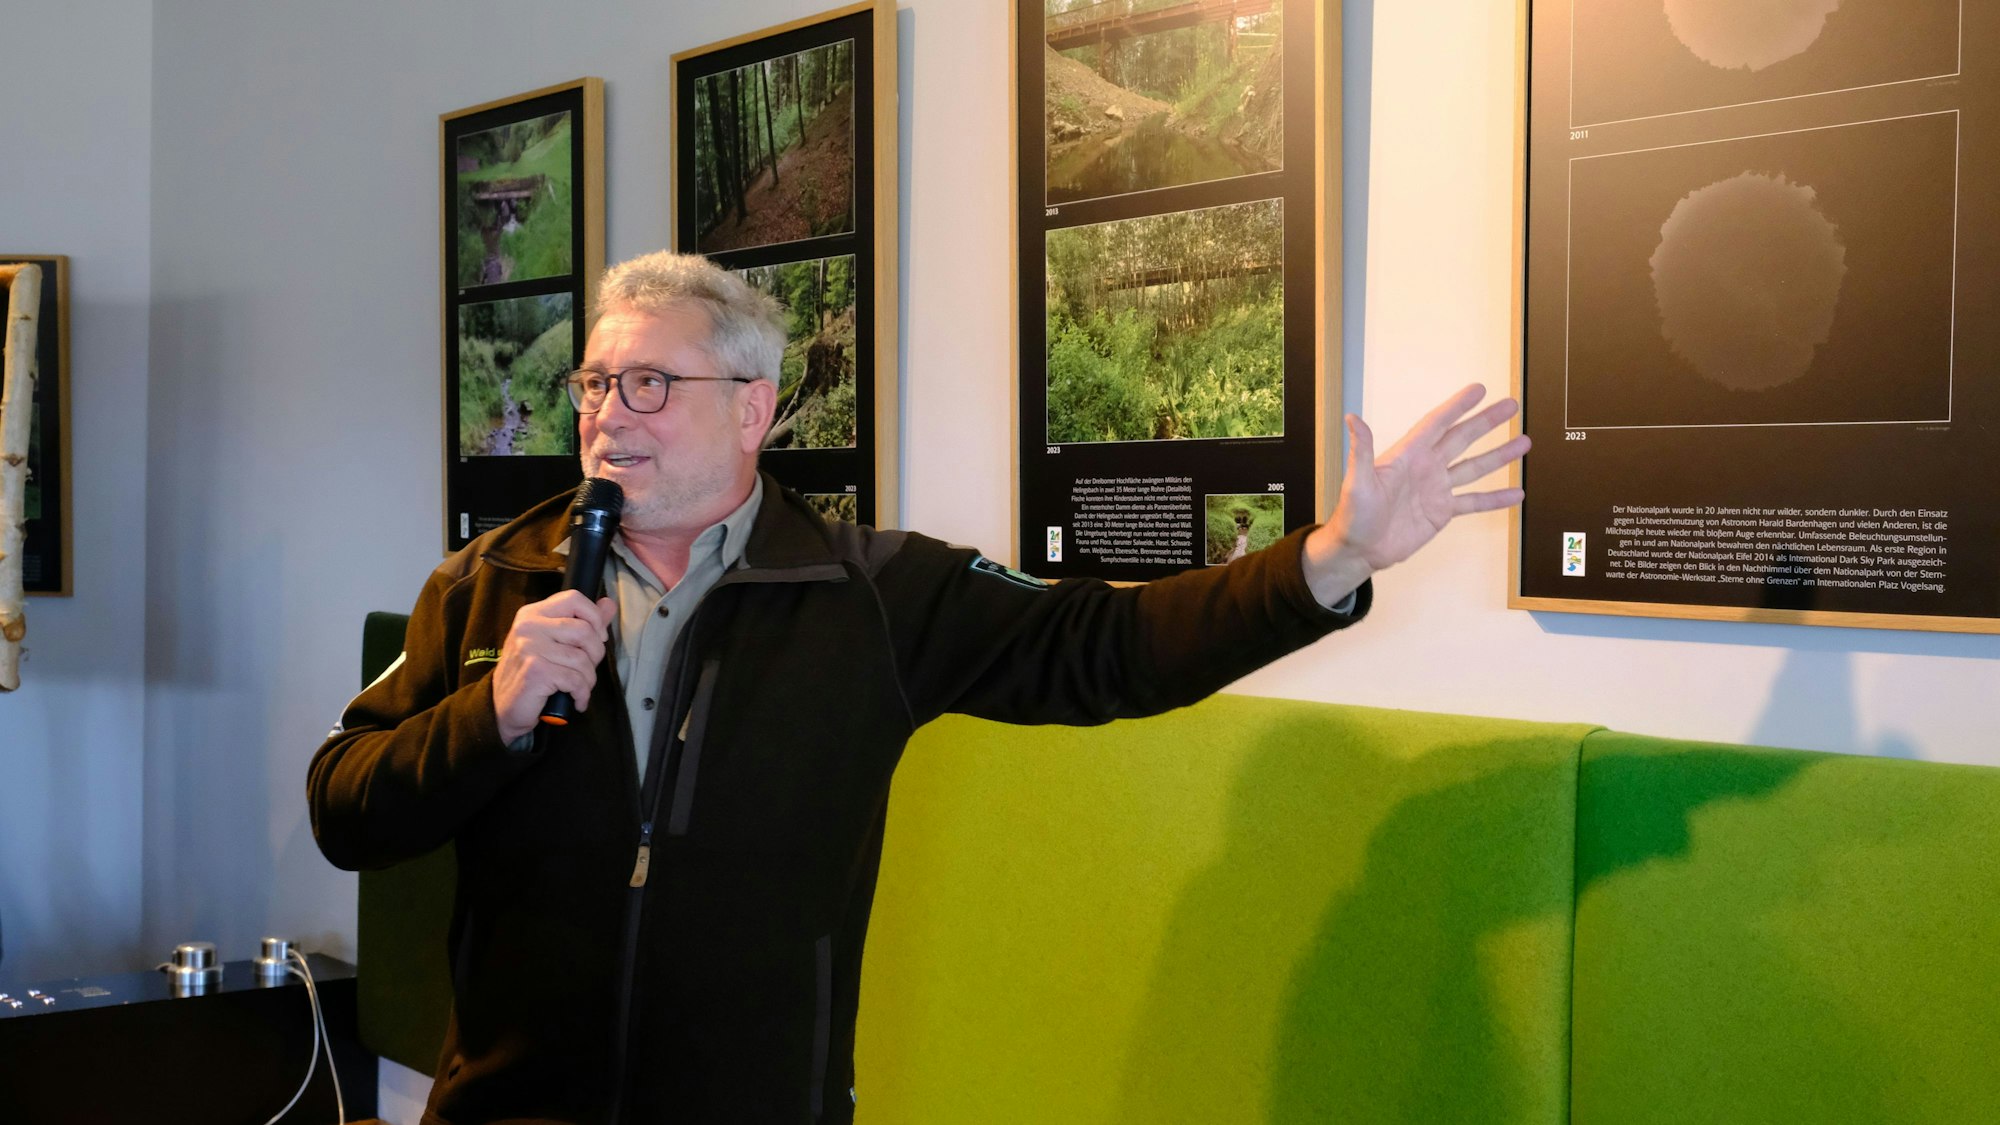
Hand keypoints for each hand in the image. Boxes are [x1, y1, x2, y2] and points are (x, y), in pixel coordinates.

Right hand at [491, 591, 615, 743]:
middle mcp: (528, 626)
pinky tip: (576, 700)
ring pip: (582, 659)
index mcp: (533, 613)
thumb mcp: (554, 643)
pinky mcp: (535, 670)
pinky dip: (582, 694)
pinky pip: (575, 680)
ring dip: (588, 679)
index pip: (574, 599)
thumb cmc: (531, 674)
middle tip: (586, 669)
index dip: (594, 618)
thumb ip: (583, 622)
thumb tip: (609, 604)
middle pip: (585, 630)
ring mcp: (530, 647)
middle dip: (595, 655)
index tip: (597, 638)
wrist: (502, 708)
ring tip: (579, 688)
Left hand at [1303, 384, 1530, 605]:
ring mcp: (1436, 489)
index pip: (1437, 424)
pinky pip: (1473, 502)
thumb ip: (1362, 451)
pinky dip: (1495, 498)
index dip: (1457, 407)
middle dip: (1486, 422)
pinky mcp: (1442, 511)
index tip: (1478, 390)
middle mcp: (1425, 467)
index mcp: (1407, 455)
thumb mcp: (1357, 482)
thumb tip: (1353, 418)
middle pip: (1461, 438)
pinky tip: (1515, 493)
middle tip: (1510, 406)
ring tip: (1523, 442)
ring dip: (1498, 456)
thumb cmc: (1353, 515)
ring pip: (1474, 467)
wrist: (1359, 551)